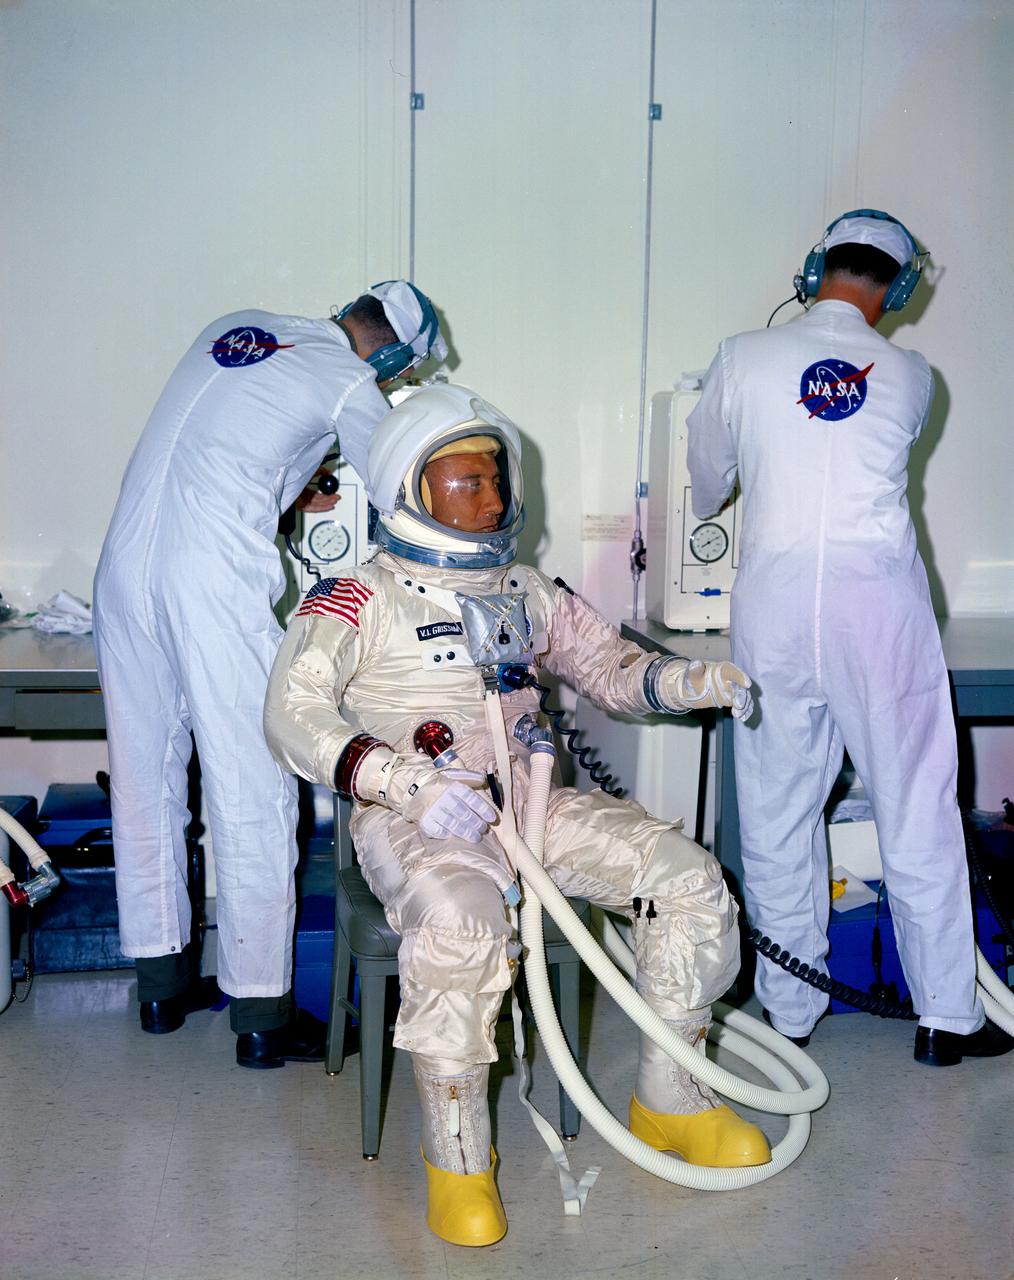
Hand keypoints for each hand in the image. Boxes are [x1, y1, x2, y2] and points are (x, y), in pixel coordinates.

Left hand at [295, 467, 338, 512]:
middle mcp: (302, 496)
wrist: (288, 479)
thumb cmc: (294, 474)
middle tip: (337, 497)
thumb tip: (328, 472)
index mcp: (303, 489)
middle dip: (329, 500)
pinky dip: (323, 508)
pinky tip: (330, 506)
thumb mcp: (311, 471)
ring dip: (328, 503)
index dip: (326, 495)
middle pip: (318, 500)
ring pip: (318, 505)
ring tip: (335, 501)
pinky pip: (314, 509)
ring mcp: (302, 501)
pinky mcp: (301, 506)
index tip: (333, 493)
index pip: (317, 495)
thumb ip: (321, 471)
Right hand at [361, 754, 496, 842]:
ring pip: (453, 824)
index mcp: (451, 785)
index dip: (483, 809)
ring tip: (475, 838)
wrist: (409, 786)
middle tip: (483, 830)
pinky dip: (447, 835)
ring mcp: (433, 810)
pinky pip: (438, 831)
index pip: (471, 798)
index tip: (492, 818)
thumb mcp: (451, 774)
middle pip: (463, 814)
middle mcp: (443, 798)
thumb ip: (468, 776)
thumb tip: (484, 779)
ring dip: (466, 832)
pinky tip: (454, 837)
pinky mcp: (424, 820)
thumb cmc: (435, 781)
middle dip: (476, 823)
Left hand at [659, 658, 753, 720]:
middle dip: (742, 695)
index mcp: (721, 670)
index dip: (740, 677)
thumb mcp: (691, 675)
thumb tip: (696, 663)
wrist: (692, 691)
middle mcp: (729, 679)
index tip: (747, 684)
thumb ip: (695, 670)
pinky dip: (744, 711)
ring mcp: (732, 690)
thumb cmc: (692, 680)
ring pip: (743, 696)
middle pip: (740, 686)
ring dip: (744, 705)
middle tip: (738, 705)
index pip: (732, 671)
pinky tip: (742, 717)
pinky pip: (742, 705)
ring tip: (738, 715)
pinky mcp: (732, 700)